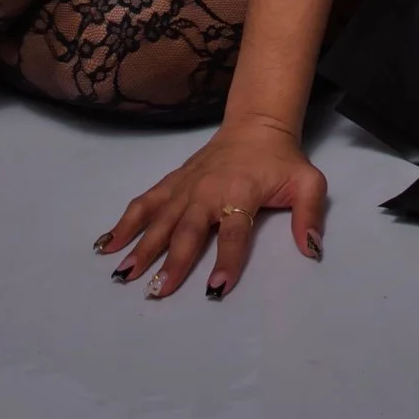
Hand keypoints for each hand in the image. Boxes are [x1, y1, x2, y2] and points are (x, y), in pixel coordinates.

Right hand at [94, 113, 326, 300]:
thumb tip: (311, 249)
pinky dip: (124, 223)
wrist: (256, 126)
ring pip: (159, 220)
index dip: (226, 261)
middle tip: (155, 292)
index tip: (215, 290)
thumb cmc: (282, 161)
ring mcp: (185, 187)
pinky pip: (144, 203)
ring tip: (123, 274)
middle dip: (171, 263)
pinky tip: (107, 244)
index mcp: (240, 193)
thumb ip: (311, 215)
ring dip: (140, 248)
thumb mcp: (309, 183)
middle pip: (187, 231)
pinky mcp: (172, 183)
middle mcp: (207, 191)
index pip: (234, 233)